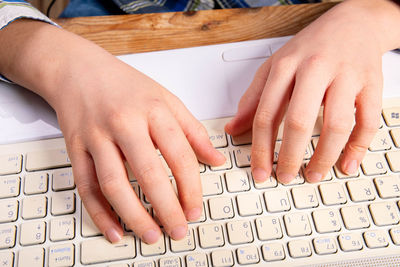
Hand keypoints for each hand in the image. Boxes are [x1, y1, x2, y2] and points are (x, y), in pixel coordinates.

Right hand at [0, 21, 224, 243]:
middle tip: (179, 231)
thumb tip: (216, 159)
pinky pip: (86, 186)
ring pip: (114, 184)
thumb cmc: (125, 86)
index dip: (191, 188)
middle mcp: (124, 123)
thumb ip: (193, 131)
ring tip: (152, 236)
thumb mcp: (166, 100)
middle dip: (167, 208)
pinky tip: (115, 231)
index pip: (179, 155)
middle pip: (148, 173)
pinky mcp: (75, 148)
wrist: (78, 71)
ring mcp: (97, 136)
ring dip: (134, 216)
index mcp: (153, 110)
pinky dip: (99, 213)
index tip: (196, 209)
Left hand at [225, 0, 399, 183]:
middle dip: (289, 157)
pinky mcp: (371, 84)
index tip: (260, 171)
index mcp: (286, 66)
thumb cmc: (311, 48)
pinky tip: (347, 164)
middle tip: (285, 177)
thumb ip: (253, 98)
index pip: (266, 114)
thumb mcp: (274, 66)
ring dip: (323, 157)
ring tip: (313, 175)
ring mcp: (346, 76)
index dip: (260, 148)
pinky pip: (367, 122)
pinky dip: (358, 148)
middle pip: (298, 121)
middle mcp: (315, 69)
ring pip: (336, 125)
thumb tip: (233, 129)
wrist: (354, 23)